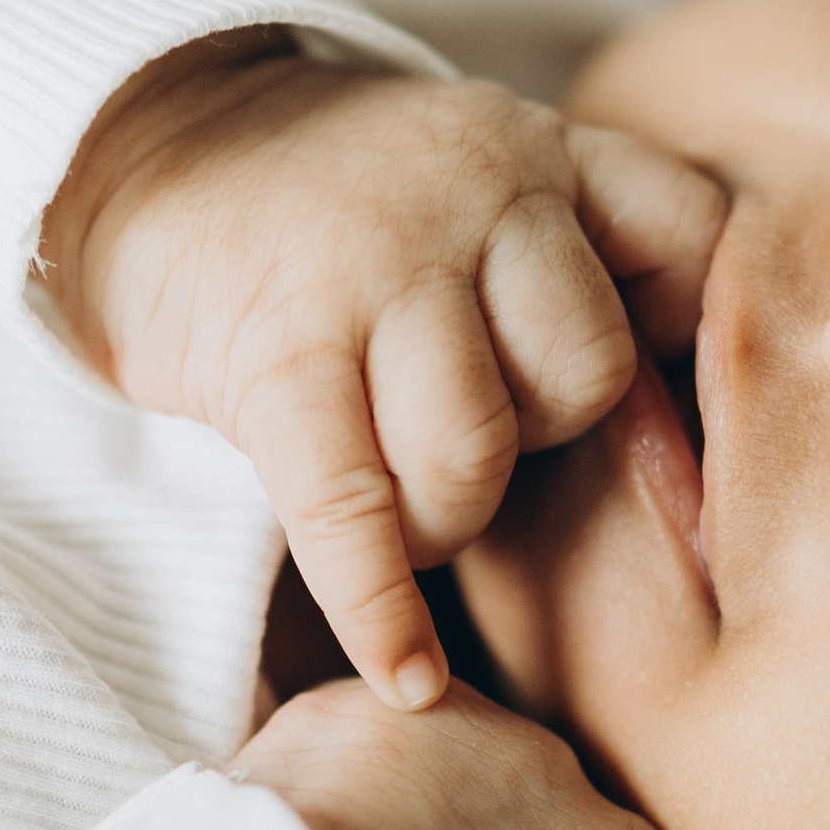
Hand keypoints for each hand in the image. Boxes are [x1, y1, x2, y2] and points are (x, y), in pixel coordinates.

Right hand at [39, 37, 721, 706]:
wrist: (144, 151)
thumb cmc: (341, 209)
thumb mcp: (478, 180)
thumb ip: (577, 265)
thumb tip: (684, 461)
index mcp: (541, 152)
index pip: (684, 241)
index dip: (677, 340)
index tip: (644, 403)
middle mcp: (474, 193)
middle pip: (586, 371)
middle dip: (541, 443)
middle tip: (470, 443)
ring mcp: (371, 268)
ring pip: (477, 447)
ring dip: (447, 518)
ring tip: (405, 511)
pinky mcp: (274, 352)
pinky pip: (353, 508)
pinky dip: (380, 612)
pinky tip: (406, 678)